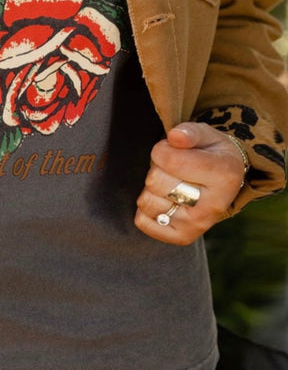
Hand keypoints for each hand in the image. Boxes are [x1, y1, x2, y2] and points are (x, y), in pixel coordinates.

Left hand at [135, 122, 245, 244]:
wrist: (224, 181)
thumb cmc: (210, 153)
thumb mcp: (207, 135)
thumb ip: (190, 132)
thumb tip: (175, 137)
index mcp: (223, 175)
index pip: (169, 159)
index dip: (161, 149)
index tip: (172, 149)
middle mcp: (213, 206)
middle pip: (155, 180)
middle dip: (157, 168)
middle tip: (172, 168)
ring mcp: (198, 225)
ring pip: (147, 201)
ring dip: (151, 188)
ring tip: (170, 182)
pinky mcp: (182, 237)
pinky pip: (143, 222)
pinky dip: (145, 208)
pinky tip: (163, 199)